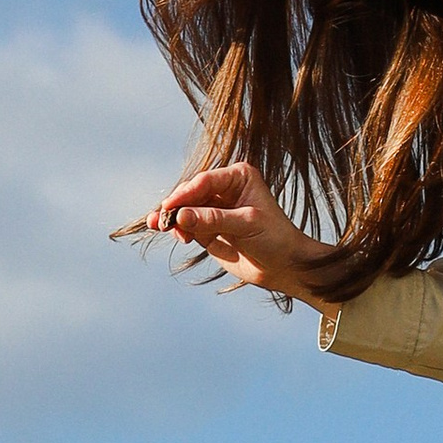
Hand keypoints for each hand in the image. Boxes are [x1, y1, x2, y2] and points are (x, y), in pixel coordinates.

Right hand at [148, 160, 324, 301]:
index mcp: (238, 177)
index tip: (170, 207)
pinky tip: (173, 234)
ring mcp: (214, 209)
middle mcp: (224, 189)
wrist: (283, 265)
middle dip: (175, 206)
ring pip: (185, 209)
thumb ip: (213, 219)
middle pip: (191, 194)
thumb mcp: (246, 224)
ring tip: (159, 226)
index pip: (205, 181)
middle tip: (161, 219)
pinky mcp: (207, 228)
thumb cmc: (274, 238)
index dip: (186, 194)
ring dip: (171, 218)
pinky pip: (187, 225)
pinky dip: (177, 229)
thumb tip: (180, 216)